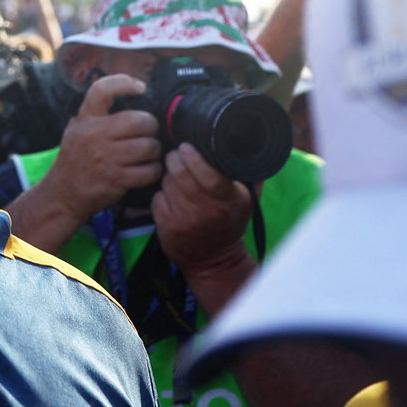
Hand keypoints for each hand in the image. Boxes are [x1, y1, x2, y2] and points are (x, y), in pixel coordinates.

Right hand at [37, 74, 162, 223]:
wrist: (63, 193)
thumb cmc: (76, 158)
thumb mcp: (77, 129)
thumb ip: (97, 113)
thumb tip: (128, 95)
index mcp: (85, 119)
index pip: (102, 90)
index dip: (125, 83)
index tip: (140, 87)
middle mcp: (94, 135)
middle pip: (139, 120)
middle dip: (151, 126)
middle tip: (148, 132)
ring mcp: (105, 158)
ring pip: (148, 146)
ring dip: (154, 151)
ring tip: (148, 153)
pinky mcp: (116, 179)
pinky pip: (149, 171)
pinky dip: (154, 171)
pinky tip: (147, 170)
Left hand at [152, 143, 252, 274]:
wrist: (213, 261)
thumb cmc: (229, 223)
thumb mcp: (245, 201)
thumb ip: (248, 175)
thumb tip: (246, 145)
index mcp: (228, 201)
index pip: (210, 176)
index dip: (195, 159)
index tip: (187, 146)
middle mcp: (207, 210)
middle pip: (182, 174)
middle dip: (175, 158)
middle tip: (176, 154)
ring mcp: (185, 219)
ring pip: (168, 183)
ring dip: (169, 175)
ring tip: (177, 177)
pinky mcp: (167, 226)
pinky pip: (158, 197)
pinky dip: (161, 192)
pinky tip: (171, 196)